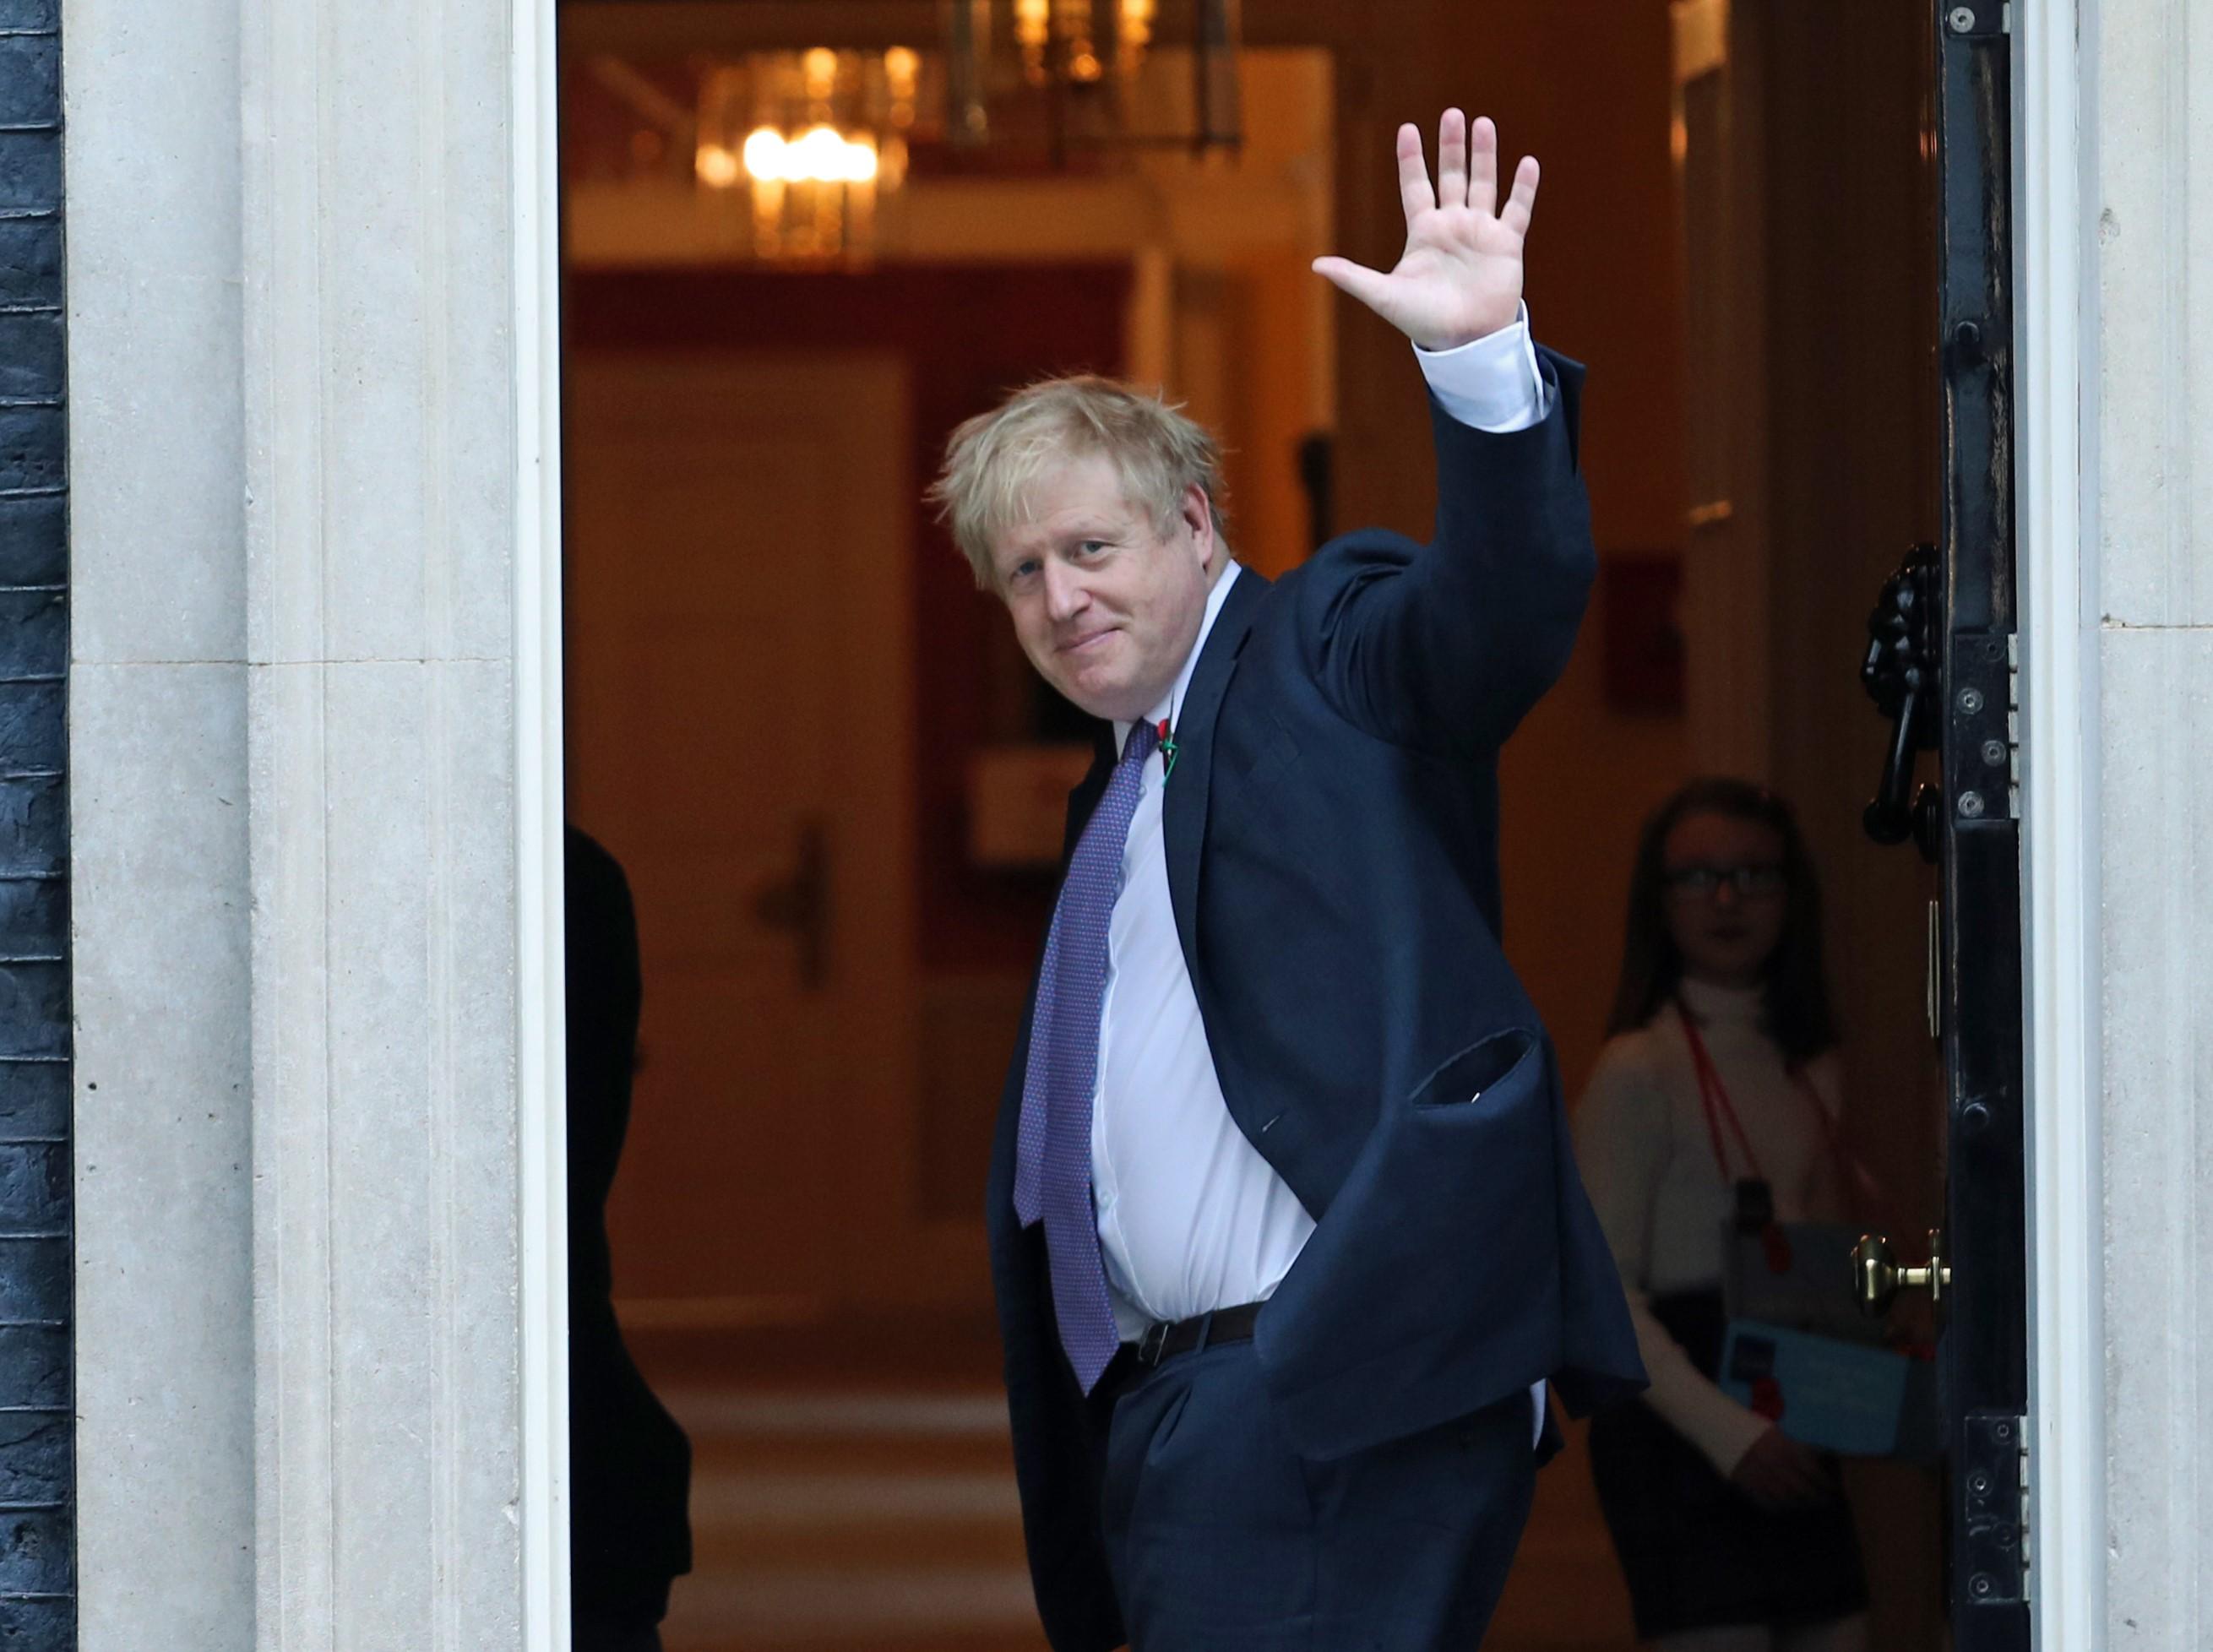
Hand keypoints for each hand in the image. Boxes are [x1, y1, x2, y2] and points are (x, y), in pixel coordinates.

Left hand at [1312, 109, 1536, 351]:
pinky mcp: (1506, 244)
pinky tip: (1528, 162)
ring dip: (1485, 155)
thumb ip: (1354, 278)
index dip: (1411, 158)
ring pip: (1483, 184)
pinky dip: (1523, 187)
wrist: (1465, 342)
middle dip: (1451, 146)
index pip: (1415, 185)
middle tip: (1452, 114)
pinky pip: (1517, 210)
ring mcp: (1480, 232)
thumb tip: (1316, 266)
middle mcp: (1452, 225)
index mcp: (1423, 232)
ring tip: (1483, 124)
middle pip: (1452, 176)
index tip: (1407, 128)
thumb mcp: (1385, 296)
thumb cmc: (1423, 321)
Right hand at [1729, 1424, 1836, 1510]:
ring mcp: (1760, 1477)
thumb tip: (1816, 1458)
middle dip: (1816, 1496)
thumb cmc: (1746, 1424)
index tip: (1831, 1487)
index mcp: (1783, 1448)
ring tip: (1806, 1505)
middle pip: (1802, 1488)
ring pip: (1786, 1498)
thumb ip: (1793, 1445)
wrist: (1714, 1425)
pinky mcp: (1745, 1485)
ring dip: (1799, 1504)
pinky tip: (1784, 1506)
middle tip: (1823, 1501)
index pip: (1811, 1470)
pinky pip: (1765, 1502)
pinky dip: (1778, 1507)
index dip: (1824, 1481)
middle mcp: (1775, 1465)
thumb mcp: (1773, 1430)